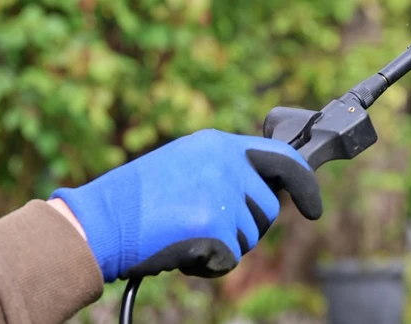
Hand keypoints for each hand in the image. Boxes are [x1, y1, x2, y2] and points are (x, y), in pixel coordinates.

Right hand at [50, 129, 321, 282]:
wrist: (97, 224)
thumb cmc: (133, 200)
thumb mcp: (182, 165)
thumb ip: (223, 169)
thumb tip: (265, 189)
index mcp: (217, 144)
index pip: (282, 157)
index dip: (305, 184)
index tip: (314, 207)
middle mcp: (225, 163)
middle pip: (268, 208)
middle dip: (246, 227)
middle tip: (205, 228)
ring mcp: (222, 194)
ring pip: (250, 236)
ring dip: (224, 245)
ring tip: (184, 233)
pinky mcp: (215, 226)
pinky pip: (229, 259)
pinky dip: (208, 266)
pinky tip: (180, 252)